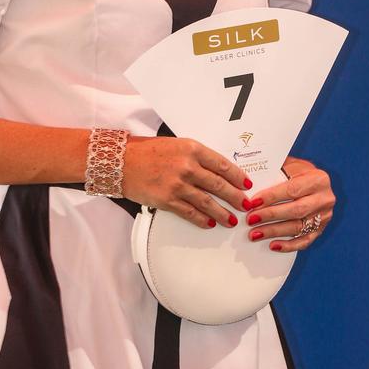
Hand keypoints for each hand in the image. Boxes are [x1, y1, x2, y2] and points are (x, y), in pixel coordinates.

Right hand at [122, 136, 251, 229]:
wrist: (122, 161)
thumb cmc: (148, 151)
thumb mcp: (176, 145)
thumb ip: (196, 156)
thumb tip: (217, 171)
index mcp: (192, 149)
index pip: (222, 164)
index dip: (237, 176)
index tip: (246, 184)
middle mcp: (187, 166)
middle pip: (218, 184)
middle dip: (235, 197)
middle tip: (245, 205)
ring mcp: (177, 185)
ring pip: (207, 202)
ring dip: (222, 213)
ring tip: (231, 220)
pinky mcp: (167, 200)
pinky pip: (190, 212)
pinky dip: (202, 220)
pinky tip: (209, 223)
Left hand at [243, 156, 335, 252]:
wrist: (316, 182)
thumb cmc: (298, 172)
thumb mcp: (291, 165)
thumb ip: (276, 171)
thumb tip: (250, 183)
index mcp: (318, 179)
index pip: (292, 189)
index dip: (271, 197)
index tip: (253, 202)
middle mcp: (324, 198)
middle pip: (295, 210)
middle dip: (270, 215)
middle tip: (251, 219)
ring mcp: (324, 216)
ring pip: (298, 227)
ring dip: (274, 231)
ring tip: (255, 233)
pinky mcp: (321, 229)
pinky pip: (304, 241)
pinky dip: (288, 245)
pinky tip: (272, 245)